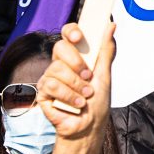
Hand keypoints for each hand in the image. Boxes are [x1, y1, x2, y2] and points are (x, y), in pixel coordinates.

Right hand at [39, 22, 113, 153]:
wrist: (89, 127)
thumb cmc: (97, 104)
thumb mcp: (105, 75)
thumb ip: (106, 50)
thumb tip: (111, 26)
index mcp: (75, 57)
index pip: (67, 34)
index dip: (71, 32)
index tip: (80, 38)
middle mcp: (61, 65)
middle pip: (60, 48)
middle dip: (76, 62)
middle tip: (87, 77)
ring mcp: (50, 78)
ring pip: (57, 69)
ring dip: (76, 85)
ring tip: (84, 97)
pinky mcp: (43, 92)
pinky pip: (51, 85)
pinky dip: (67, 95)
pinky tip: (76, 104)